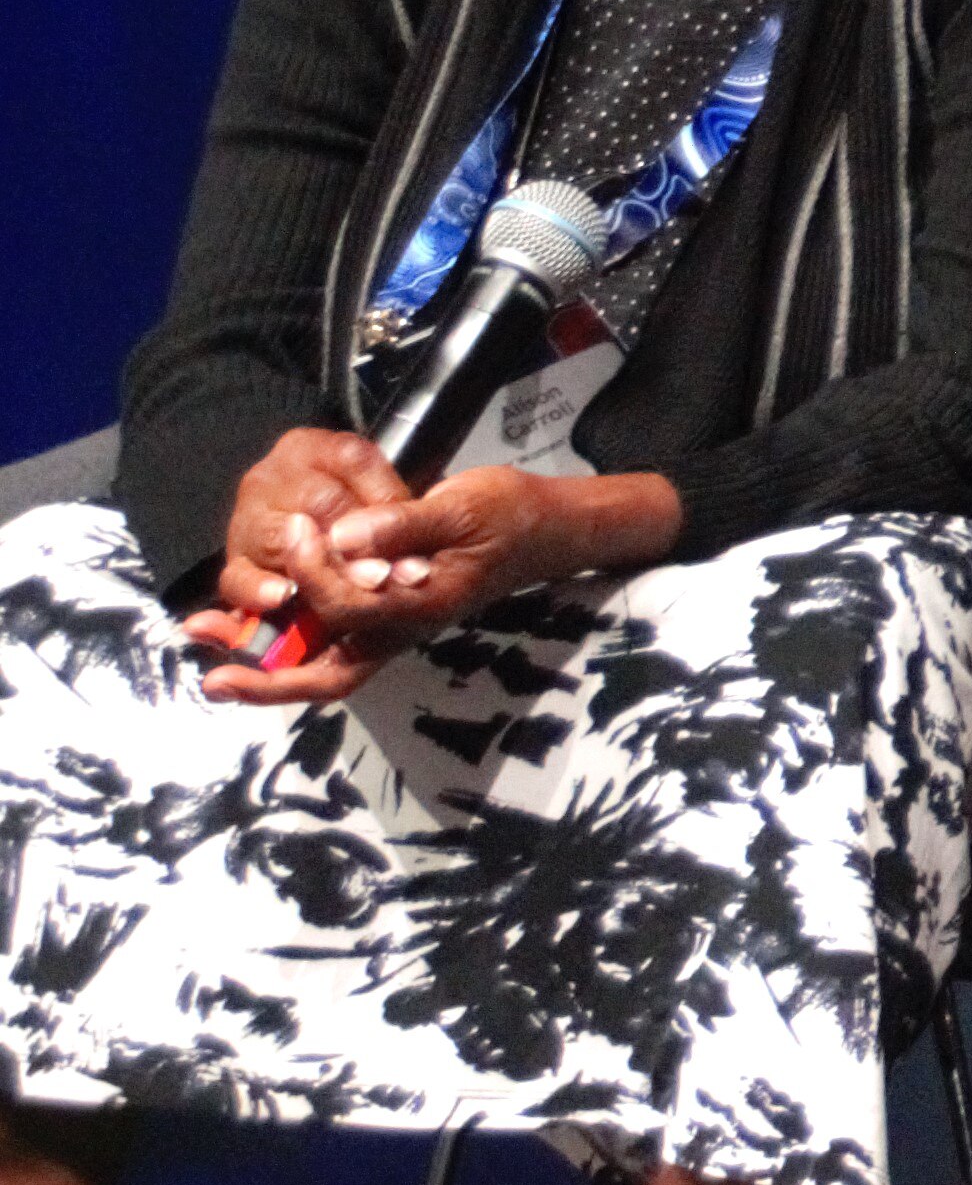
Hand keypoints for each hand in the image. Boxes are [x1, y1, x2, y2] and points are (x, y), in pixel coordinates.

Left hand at [195, 461, 680, 703]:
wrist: (548, 527)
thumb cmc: (510, 515)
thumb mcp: (464, 507)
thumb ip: (403, 523)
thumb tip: (344, 534)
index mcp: (422, 607)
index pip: (346, 606)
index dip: (313, 572)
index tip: (302, 527)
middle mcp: (402, 629)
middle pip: (326, 677)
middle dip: (266, 678)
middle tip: (211, 676)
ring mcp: (393, 626)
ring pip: (320, 665)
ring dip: (263, 661)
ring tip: (210, 640)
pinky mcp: (386, 611)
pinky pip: (328, 640)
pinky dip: (286, 636)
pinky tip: (252, 616)